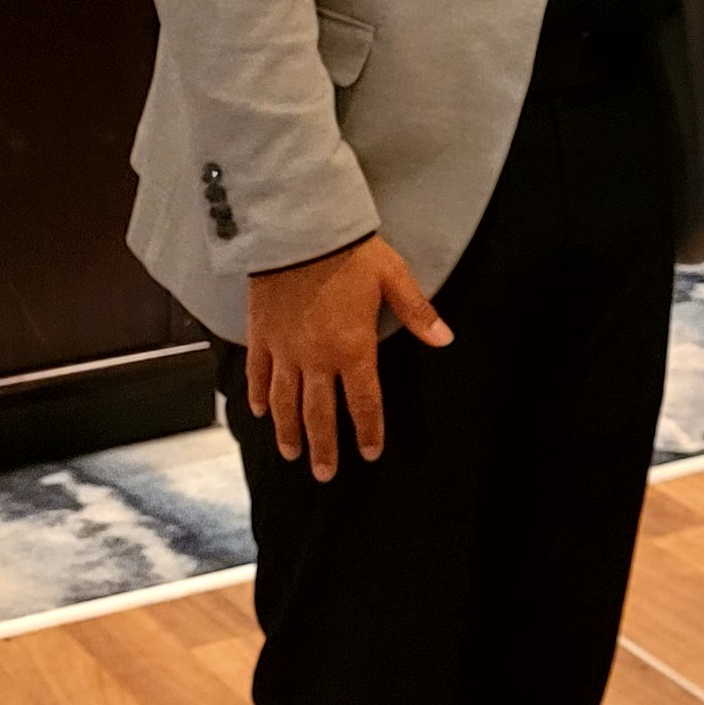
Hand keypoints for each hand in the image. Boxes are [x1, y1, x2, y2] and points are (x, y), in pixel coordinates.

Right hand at [244, 234, 450, 480]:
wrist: (298, 231)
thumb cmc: (352, 254)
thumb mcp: (394, 278)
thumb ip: (418, 314)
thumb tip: (445, 339)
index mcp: (353, 349)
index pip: (364, 402)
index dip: (367, 431)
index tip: (368, 454)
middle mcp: (316, 358)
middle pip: (318, 414)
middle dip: (323, 446)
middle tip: (324, 474)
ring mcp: (284, 350)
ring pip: (284, 402)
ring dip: (288, 431)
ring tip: (291, 455)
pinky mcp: (260, 336)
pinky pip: (257, 374)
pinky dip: (258, 396)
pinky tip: (260, 413)